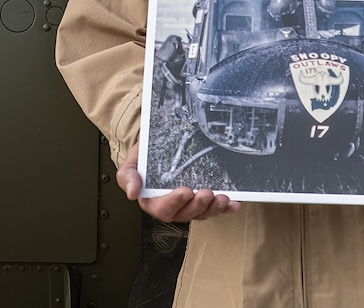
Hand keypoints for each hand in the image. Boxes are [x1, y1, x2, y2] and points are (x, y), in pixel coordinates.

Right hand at [116, 143, 241, 222]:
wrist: (157, 150)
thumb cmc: (143, 159)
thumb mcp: (130, 164)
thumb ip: (128, 177)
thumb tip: (132, 193)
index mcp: (153, 202)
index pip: (162, 208)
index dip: (174, 202)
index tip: (184, 191)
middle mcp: (172, 207)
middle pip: (185, 213)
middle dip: (197, 205)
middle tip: (206, 193)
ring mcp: (189, 205)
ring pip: (202, 213)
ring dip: (214, 208)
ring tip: (223, 198)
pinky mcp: (202, 202)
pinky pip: (215, 208)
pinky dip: (226, 208)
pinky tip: (235, 204)